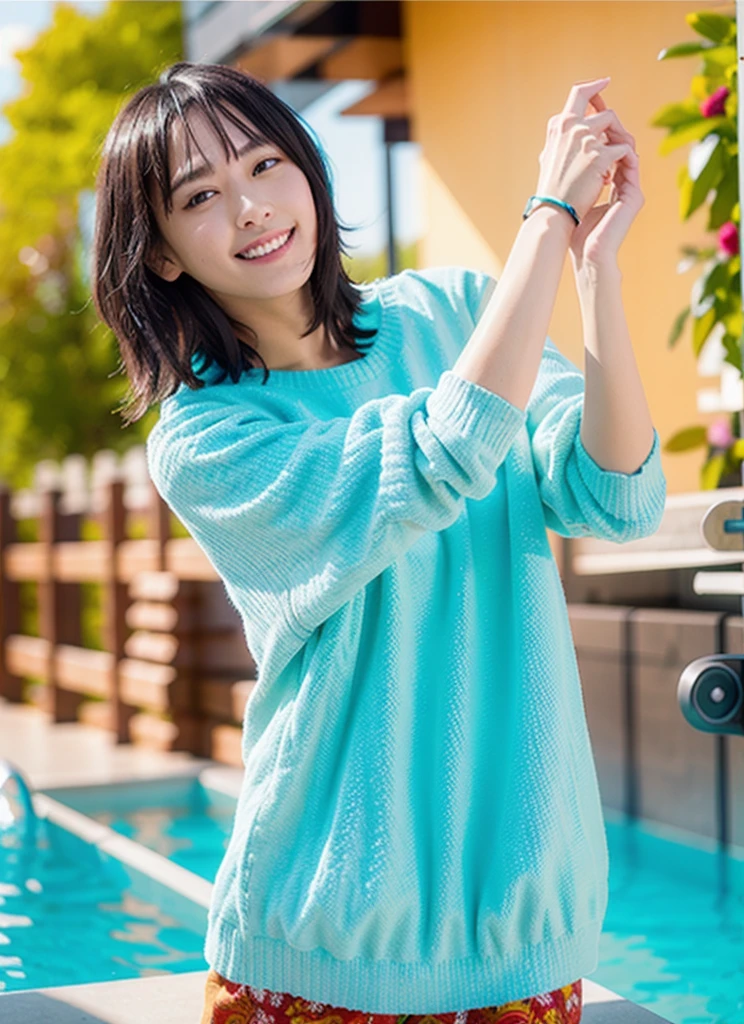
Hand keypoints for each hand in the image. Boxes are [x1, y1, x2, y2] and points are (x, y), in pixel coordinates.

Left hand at [567, 91, 643, 272]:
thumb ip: (574, 176)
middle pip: (620, 144)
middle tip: (598, 107)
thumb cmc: (577, 231)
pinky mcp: (633, 196)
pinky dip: (621, 152)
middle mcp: (622, 182)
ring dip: (615, 135)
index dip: (600, 129)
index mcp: (609, 181)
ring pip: (627, 150)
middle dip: (609, 124)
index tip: (589, 110)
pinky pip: (631, 165)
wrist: (586, 254)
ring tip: (601, 125)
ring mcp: (630, 189)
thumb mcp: (574, 197)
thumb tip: (557, 153)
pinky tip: (607, 144)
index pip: (608, 149)